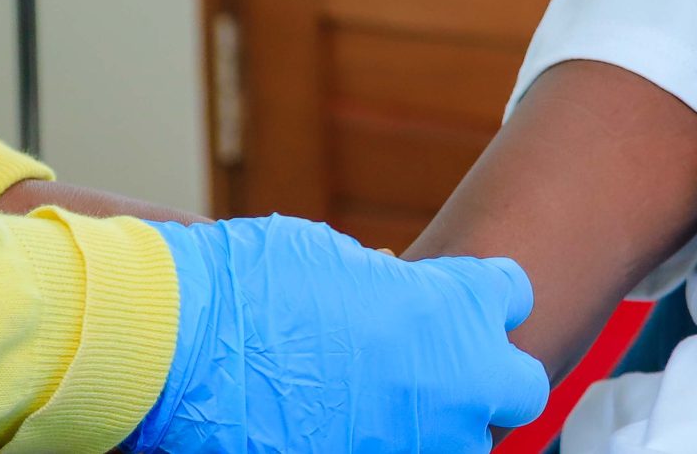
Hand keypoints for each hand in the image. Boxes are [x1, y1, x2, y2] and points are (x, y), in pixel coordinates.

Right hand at [128, 215, 550, 453]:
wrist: (179, 346)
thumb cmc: (247, 284)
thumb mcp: (335, 262)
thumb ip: (387, 288)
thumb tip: (391, 298)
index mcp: (455, 304)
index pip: (512, 295)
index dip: (482, 302)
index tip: (457, 308)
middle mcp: (456, 378)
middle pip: (518, 389)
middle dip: (487, 384)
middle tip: (440, 380)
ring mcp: (416, 440)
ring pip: (462, 445)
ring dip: (433, 429)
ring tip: (382, 415)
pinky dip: (377, 445)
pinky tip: (338, 430)